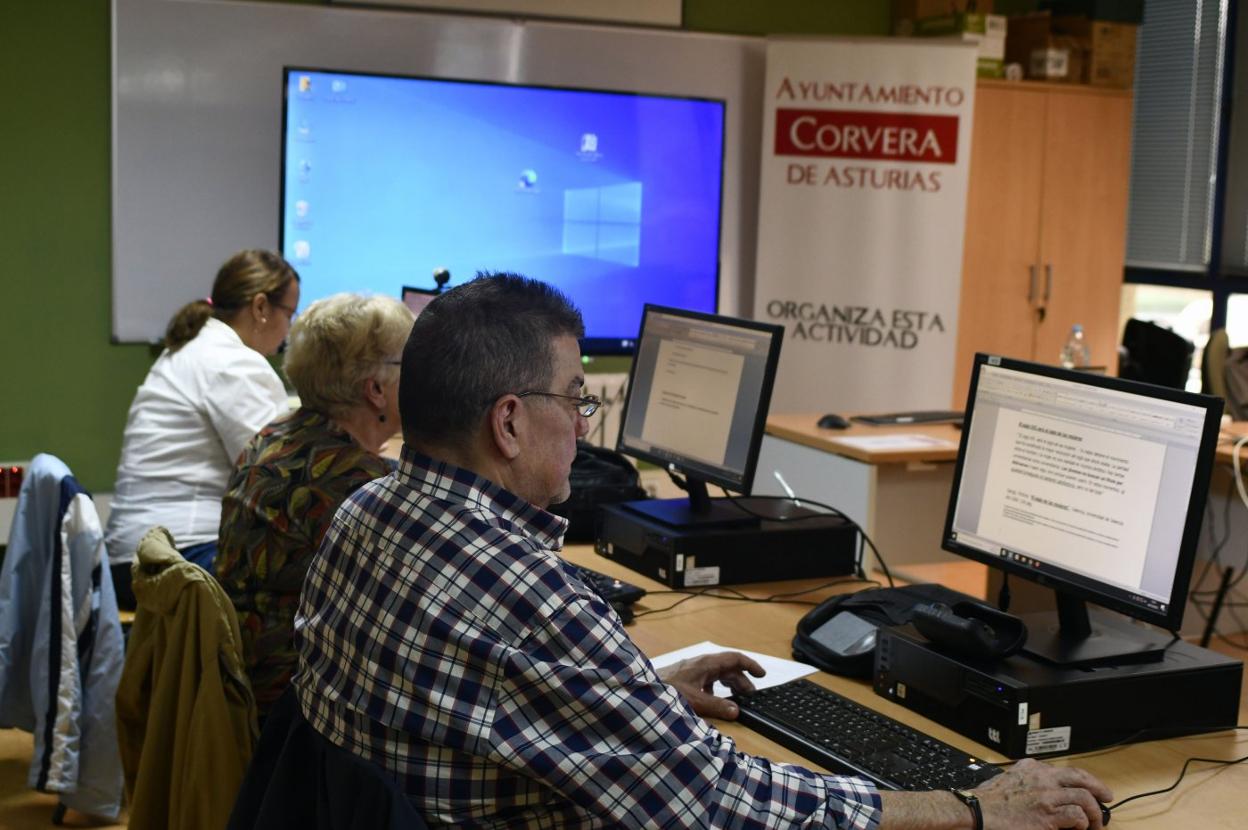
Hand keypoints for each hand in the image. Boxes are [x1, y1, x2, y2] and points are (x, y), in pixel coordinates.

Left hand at [658, 651, 764, 719]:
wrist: (641, 691)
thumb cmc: (667, 692)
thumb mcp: (694, 701)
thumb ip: (716, 706)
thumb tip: (736, 711)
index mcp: (706, 664)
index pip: (734, 658)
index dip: (750, 665)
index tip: (762, 675)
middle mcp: (700, 664)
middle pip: (727, 668)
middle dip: (741, 680)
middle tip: (752, 695)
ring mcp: (691, 670)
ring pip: (716, 674)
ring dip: (729, 685)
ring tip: (737, 699)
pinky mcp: (684, 678)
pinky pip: (706, 680)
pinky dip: (715, 689)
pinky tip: (714, 701)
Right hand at [975, 758, 1112, 829]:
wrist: (977, 811)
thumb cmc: (988, 800)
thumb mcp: (1009, 779)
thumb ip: (1027, 780)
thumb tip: (1043, 792)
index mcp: (1033, 768)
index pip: (1066, 770)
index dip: (1083, 781)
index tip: (1089, 788)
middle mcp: (1043, 778)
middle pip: (1081, 778)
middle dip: (1098, 788)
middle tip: (1106, 798)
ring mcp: (1046, 797)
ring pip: (1084, 798)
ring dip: (1094, 813)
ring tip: (1095, 823)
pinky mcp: (1048, 816)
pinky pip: (1077, 816)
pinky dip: (1082, 823)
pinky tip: (1080, 828)